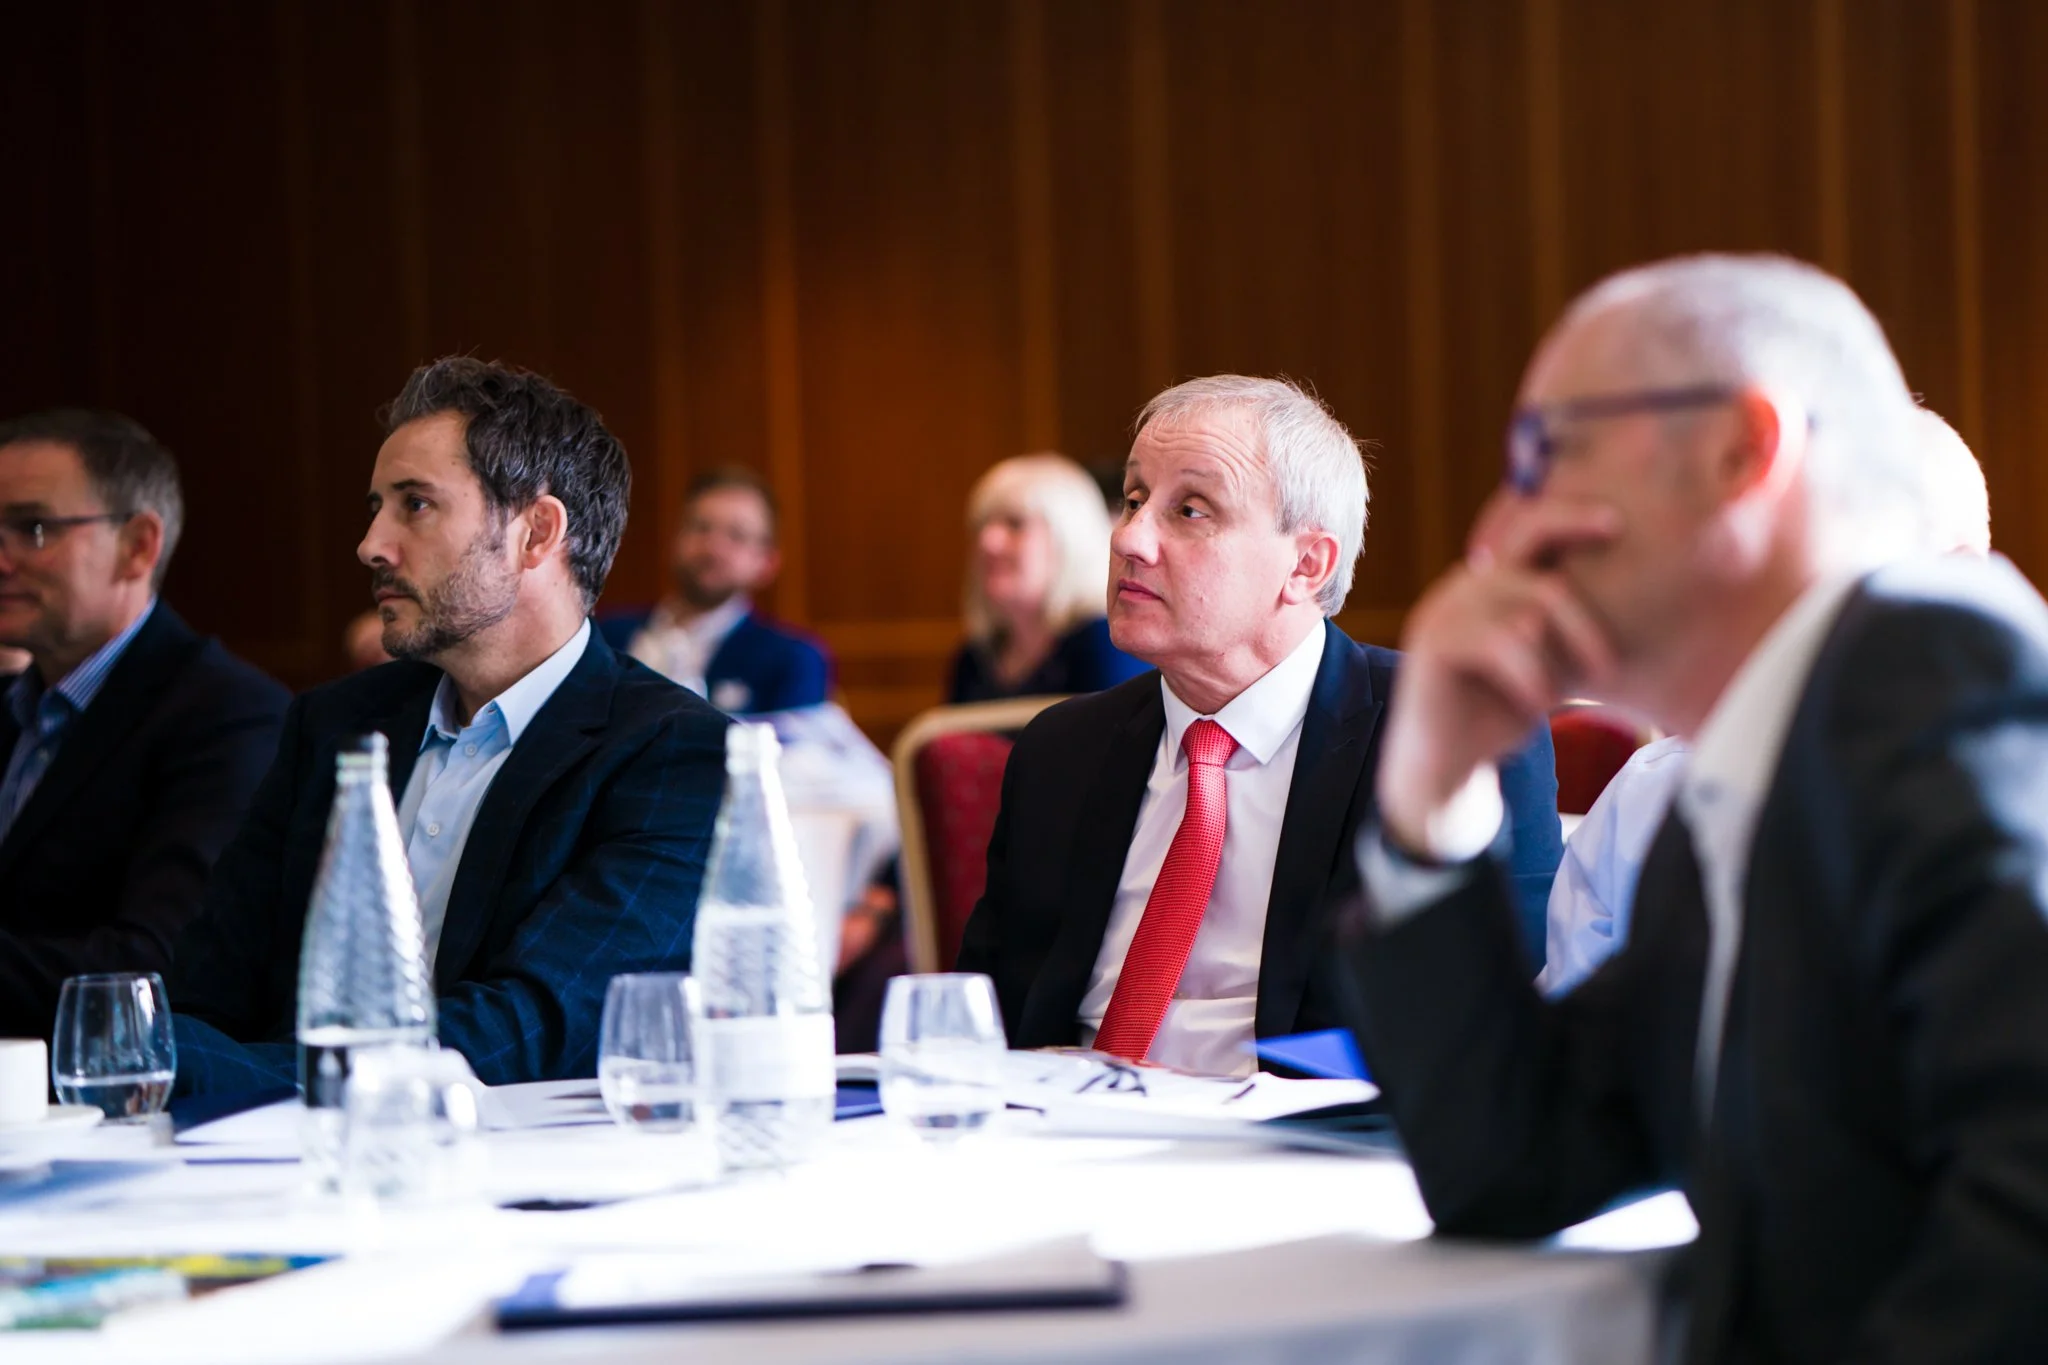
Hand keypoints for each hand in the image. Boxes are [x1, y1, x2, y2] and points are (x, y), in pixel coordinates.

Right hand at [1378, 491, 1620, 854]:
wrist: (1443, 768)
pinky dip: (1530, 677)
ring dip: (1559, 658)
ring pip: (1529, 608)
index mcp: (1486, 583)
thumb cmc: (1496, 714)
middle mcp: (1461, 586)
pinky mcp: (1434, 643)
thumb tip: (1627, 593)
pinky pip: (1503, 643)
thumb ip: (1563, 626)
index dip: (1570, 516)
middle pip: (1531, 553)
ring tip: (1562, 696)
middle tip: (1608, 652)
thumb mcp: (1544, 662)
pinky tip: (1537, 705)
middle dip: (1581, 599)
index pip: (1527, 526)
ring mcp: (1444, 610)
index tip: (1617, 522)